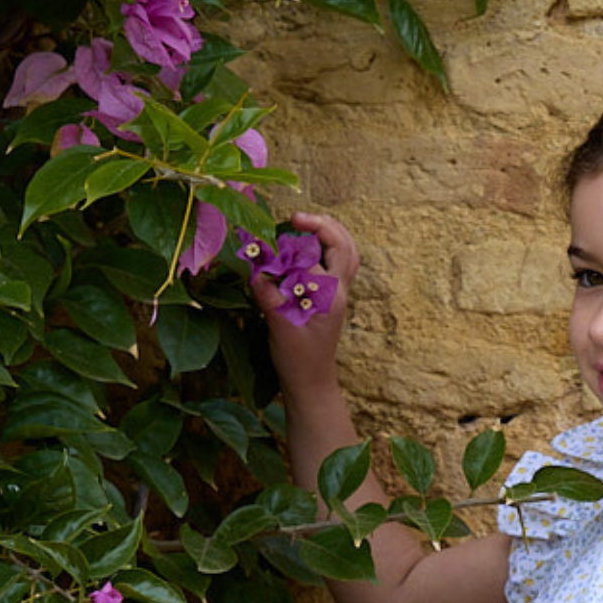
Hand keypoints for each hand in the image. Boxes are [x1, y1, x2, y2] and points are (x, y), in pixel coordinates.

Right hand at [254, 210, 359, 398]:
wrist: (311, 385)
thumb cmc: (297, 362)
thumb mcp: (280, 329)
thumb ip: (270, 297)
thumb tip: (257, 270)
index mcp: (329, 298)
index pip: (310, 259)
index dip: (285, 250)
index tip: (261, 248)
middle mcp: (338, 292)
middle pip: (342, 244)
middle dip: (320, 225)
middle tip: (295, 217)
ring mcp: (337, 294)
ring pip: (345, 250)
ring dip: (328, 231)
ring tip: (303, 222)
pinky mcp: (331, 298)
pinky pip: (338, 262)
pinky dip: (327, 245)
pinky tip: (307, 242)